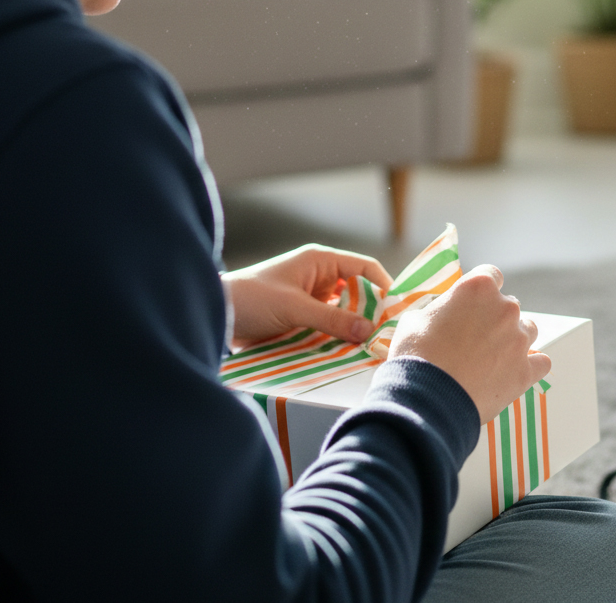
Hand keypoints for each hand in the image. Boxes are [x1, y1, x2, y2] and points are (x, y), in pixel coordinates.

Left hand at [221, 244, 391, 348]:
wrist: (217, 314)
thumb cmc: (253, 299)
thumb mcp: (296, 308)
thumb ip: (333, 319)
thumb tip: (370, 331)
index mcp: (320, 261)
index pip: (364, 267)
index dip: (383, 285)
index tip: (398, 309)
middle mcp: (318, 277)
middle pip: (357, 292)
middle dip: (371, 312)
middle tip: (386, 336)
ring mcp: (310, 298)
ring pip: (343, 312)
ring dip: (353, 328)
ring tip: (370, 349)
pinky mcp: (301, 318)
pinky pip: (328, 326)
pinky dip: (337, 338)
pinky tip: (346, 354)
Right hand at [388, 265, 550, 423]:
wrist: (427, 398)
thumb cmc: (416, 354)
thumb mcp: (416, 318)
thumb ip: (439, 309)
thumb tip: (442, 315)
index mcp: (478, 287)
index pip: (491, 275)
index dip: (481, 290)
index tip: (473, 303)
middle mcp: (505, 308)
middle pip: (509, 305)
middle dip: (495, 317)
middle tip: (475, 337)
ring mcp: (519, 340)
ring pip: (528, 330)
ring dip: (513, 338)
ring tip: (492, 357)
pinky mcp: (526, 371)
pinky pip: (541, 362)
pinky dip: (530, 365)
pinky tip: (514, 371)